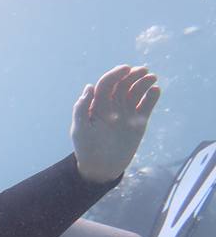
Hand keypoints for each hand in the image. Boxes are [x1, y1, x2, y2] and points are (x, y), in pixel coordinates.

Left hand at [71, 65, 159, 183]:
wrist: (101, 168)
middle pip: (124, 84)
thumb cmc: (86, 149)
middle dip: (133, 75)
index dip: (115, 74)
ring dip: (144, 82)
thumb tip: (89, 87)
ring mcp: (127, 112)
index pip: (107, 83)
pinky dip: (152, 96)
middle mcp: (113, 105)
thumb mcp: (80, 130)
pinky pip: (147, 104)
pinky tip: (156, 91)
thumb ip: (81, 109)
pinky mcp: (139, 121)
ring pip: (136, 91)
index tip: (126, 69)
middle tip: (143, 71)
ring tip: (152, 79)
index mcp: (98, 104)